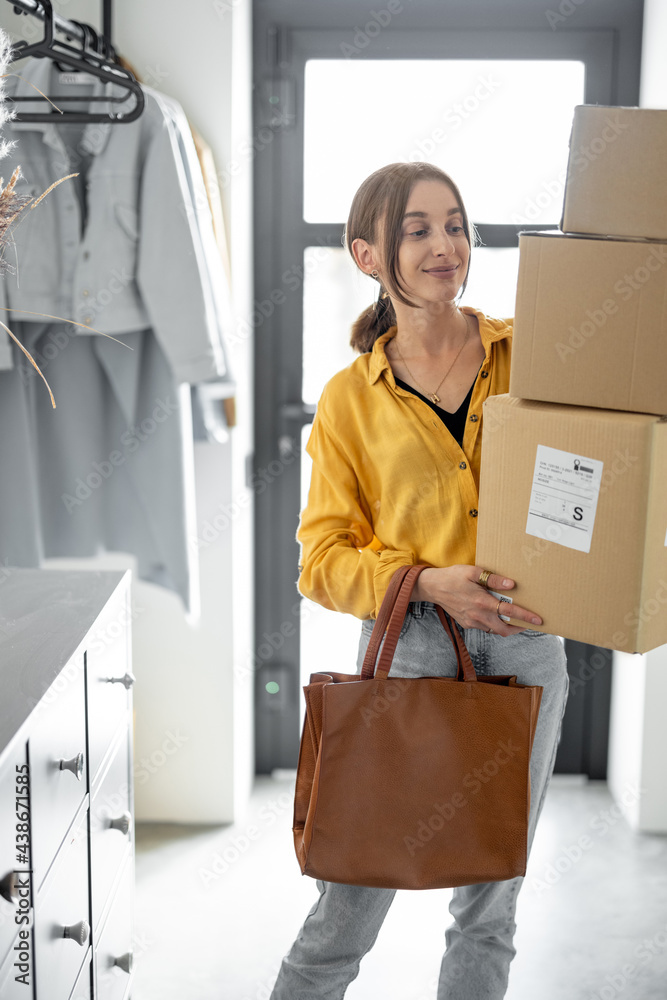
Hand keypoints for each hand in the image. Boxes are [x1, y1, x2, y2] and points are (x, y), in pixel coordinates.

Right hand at [411, 565, 541, 636]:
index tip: (538, 620)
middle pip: (504, 629)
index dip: (525, 616)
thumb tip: (511, 584)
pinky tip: (495, 614)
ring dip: (505, 626)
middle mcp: (478, 615)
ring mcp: (472, 621)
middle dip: (518, 628)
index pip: (509, 611)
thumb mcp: (473, 572)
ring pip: (494, 629)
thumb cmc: (453, 576)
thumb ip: (493, 579)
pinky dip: (493, 623)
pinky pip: (484, 627)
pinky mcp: (467, 623)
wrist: (432, 587)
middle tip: (528, 623)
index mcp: (482, 602)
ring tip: (513, 618)